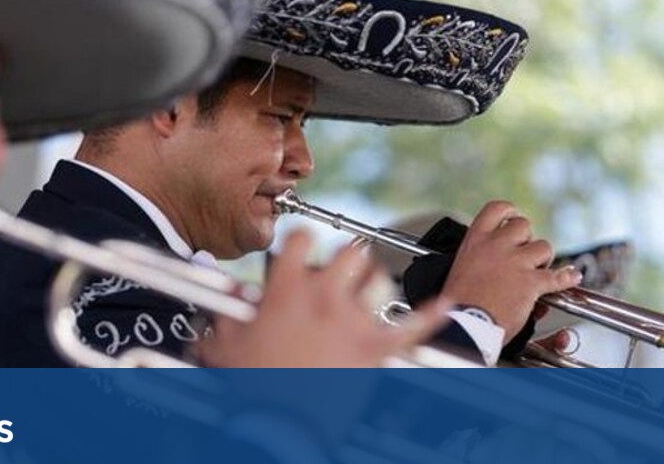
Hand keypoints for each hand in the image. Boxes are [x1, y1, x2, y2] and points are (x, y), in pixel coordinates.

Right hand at [197, 229, 452, 366]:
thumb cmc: (253, 389)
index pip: (302, 238)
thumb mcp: (225, 346)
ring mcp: (353, 320)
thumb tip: (220, 313)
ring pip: (378, 280)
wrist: (282, 425)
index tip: (301, 248)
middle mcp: (324, 297)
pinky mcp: (375, 348)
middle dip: (344, 259)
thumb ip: (225, 320)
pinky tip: (443, 305)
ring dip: (374, 282)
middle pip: (348, 253)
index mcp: (287, 290)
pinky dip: (431, 315)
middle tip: (337, 271)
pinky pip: (413, 326)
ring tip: (368, 286)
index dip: (302, 240)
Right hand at [439, 201, 580, 338]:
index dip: (510, 212)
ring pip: (543, 248)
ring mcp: (515, 263)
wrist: (465, 325)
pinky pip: (558, 276)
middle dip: (528, 239)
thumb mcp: (460, 269)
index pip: (497, 209)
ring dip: (543, 260)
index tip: (513, 218)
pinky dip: (567, 278)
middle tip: (524, 254)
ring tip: (537, 272)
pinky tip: (572, 277)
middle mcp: (496, 246)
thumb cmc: (458, 304)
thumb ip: (478, 258)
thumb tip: (495, 262)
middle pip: (524, 226)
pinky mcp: (531, 283)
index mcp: (475, 241)